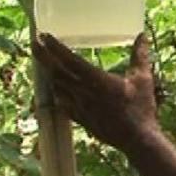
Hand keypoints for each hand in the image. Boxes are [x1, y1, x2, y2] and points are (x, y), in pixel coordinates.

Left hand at [31, 33, 159, 151]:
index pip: (70, 60)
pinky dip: (56, 92)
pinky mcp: (81, 119)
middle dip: (43, 56)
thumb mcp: (142, 79)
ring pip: (57, 87)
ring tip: (43, 61)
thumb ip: (140, 56)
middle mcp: (84, 93)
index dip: (55, 47)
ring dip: (48, 72)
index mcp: (97, 81)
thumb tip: (142, 35)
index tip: (44, 35)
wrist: (138, 140)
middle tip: (33, 42)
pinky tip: (56, 88)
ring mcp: (80, 107)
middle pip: (57, 72)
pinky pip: (63, 103)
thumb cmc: (142, 109)